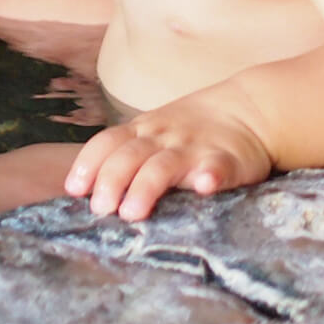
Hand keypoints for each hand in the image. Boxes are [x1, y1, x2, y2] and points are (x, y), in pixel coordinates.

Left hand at [65, 95, 271, 220]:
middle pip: (129, 156)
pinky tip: (204, 187)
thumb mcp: (153, 133)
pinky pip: (217, 167)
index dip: (88, 164)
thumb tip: (86, 190)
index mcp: (142, 131)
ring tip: (133, 212)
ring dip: (146, 187)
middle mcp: (163, 138)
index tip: (74, 189)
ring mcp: (194, 148)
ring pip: (165, 166)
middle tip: (101, 210)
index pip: (107, 142)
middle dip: (110, 181)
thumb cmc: (191, 130)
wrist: (249, 110)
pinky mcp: (227, 160)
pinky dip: (210, 176)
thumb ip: (126, 155)